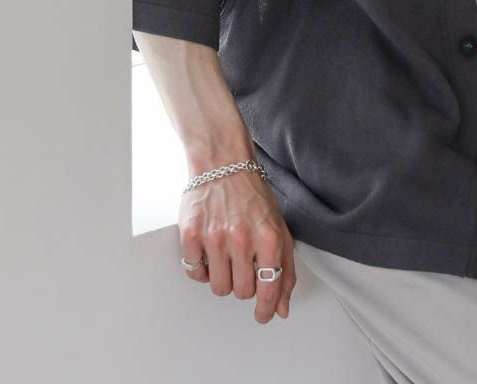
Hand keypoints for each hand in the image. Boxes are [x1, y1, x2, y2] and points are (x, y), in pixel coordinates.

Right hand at [178, 167, 296, 322]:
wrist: (222, 162)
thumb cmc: (251, 194)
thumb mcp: (278, 226)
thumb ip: (285, 268)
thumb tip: (282, 307)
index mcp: (269, 236)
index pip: (269, 288)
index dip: (266, 309)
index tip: (263, 315)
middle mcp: (242, 238)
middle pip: (242, 292)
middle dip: (244, 283)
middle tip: (242, 263)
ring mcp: (214, 237)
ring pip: (219, 287)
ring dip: (223, 277)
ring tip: (226, 256)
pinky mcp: (191, 234)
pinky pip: (194, 273)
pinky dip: (201, 268)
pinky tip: (209, 251)